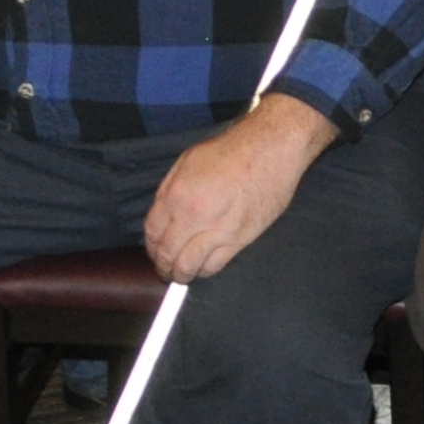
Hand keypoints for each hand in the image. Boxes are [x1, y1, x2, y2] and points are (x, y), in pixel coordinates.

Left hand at [143, 96, 338, 281]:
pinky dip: (203, 271)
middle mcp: (195, 216)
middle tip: (164, 268)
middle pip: (168, 253)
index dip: (150, 246)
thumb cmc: (232, 149)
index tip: (155, 251)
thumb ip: (170, 189)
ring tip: (181, 273)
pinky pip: (214, 265)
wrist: (272, 149)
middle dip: (163, 265)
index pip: (153, 232)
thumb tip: (162, 216)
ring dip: (181, 274)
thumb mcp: (188, 160)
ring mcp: (218, 230)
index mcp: (178, 194)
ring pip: (189, 266)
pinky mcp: (240, 239)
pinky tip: (202, 266)